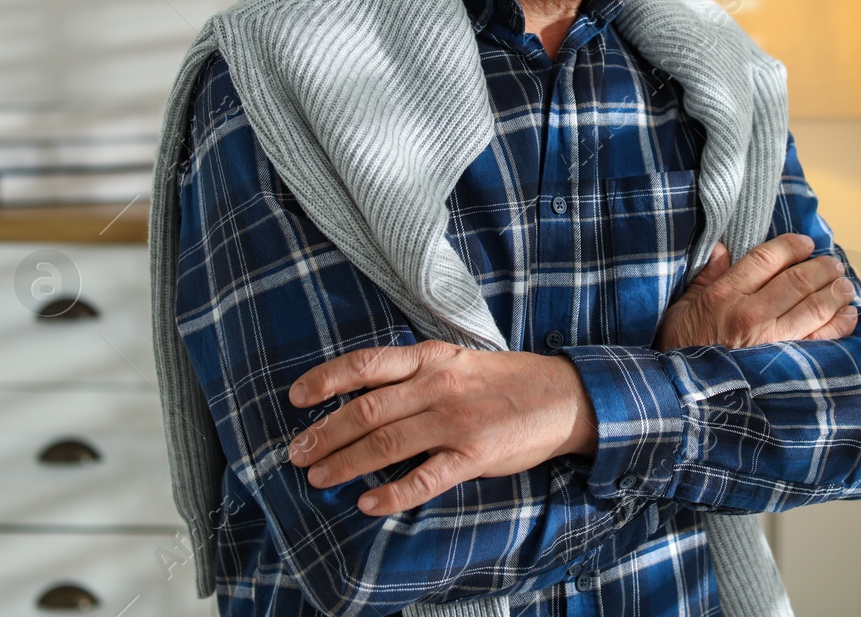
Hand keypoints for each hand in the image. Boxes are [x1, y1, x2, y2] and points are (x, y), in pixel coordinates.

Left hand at [284, 340, 596, 515]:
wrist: (564, 396)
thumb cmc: (506, 380)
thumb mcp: (459, 362)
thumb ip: (417, 375)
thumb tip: (365, 396)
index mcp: (432, 358)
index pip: (367, 364)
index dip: (326, 379)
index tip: (296, 398)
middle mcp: (438, 385)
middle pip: (367, 410)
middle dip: (325, 433)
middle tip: (296, 454)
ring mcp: (456, 420)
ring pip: (386, 443)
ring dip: (345, 463)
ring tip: (318, 478)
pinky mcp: (474, 454)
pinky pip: (424, 477)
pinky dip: (392, 493)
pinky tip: (368, 503)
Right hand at [653, 232, 859, 350]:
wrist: (685, 397)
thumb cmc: (682, 349)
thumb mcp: (682, 307)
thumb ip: (706, 276)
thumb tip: (723, 249)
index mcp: (724, 295)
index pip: (766, 259)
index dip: (791, 246)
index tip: (805, 243)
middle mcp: (751, 315)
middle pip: (797, 280)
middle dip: (821, 268)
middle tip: (832, 264)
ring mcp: (770, 341)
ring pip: (814, 307)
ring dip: (835, 292)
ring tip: (845, 285)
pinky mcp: (785, 364)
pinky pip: (822, 339)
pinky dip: (840, 324)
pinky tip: (849, 315)